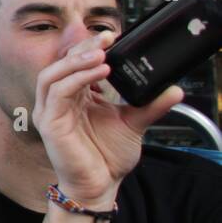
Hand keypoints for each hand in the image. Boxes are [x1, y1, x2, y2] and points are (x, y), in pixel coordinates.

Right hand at [31, 32, 182, 205]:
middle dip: (83, 48)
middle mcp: (57, 103)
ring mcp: (50, 112)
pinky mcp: (50, 124)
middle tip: (107, 39)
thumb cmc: (107, 157)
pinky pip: (58, 93)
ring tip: (101, 55)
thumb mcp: (134, 123)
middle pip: (60, 63)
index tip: (112, 37)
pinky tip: (99, 74)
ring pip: (52, 75)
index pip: (73, 64)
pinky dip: (77, 79)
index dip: (90, 48)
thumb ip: (150, 105)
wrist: (101, 185)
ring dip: (75, 61)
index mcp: (73, 98)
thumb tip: (173, 90)